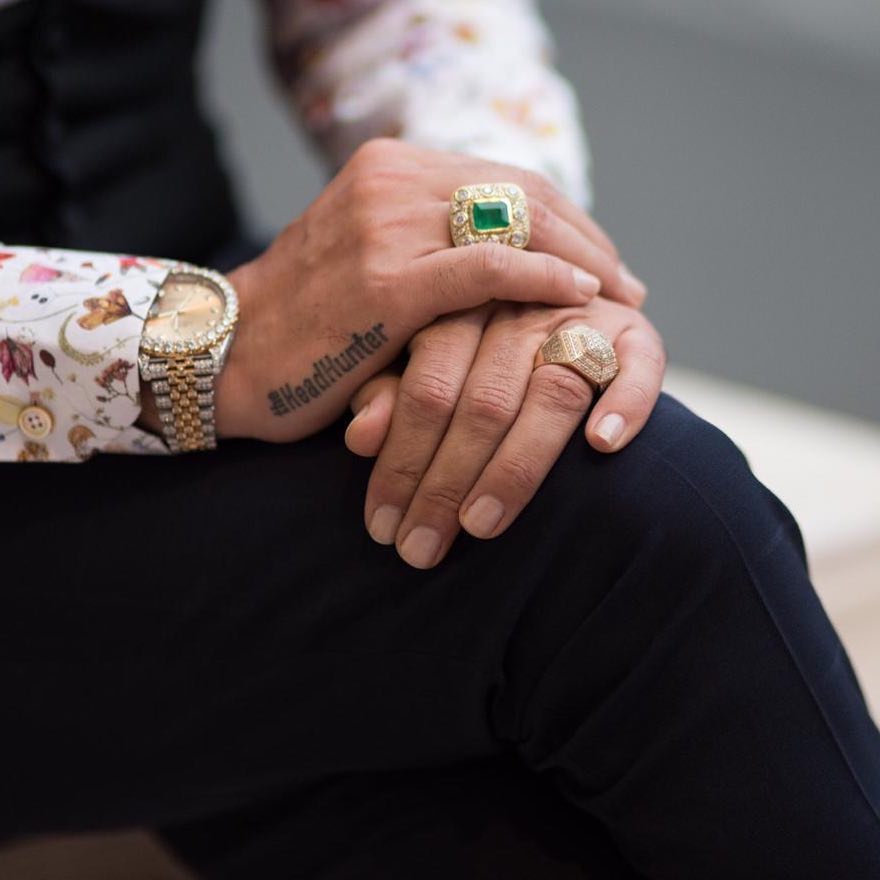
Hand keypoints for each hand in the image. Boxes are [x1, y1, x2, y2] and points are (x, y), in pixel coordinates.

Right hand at [145, 138, 643, 443]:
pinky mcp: (387, 280)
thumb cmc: (303, 326)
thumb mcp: (367, 264)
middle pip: (523, 193)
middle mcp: (391, 180)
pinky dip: (544, 279)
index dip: (565, 219)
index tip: (600, 261)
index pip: (505, 180)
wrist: (227, 357)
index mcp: (389, 169)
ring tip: (618, 296)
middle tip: (624, 283)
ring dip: (581, 259)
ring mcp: (387, 224)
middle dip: (586, 237)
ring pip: (516, 222)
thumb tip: (503, 267)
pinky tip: (583, 296)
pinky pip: (489, 268)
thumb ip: (429, 248)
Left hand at [345, 297, 665, 568]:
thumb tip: (361, 437)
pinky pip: (639, 367)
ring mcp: (582, 320)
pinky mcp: (636, 336)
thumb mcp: (411, 365)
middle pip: (484, 400)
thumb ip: (387, 394)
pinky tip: (602, 447)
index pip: (426, 387)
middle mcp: (520, 310)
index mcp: (459, 308)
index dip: (403, 460)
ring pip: (553, 394)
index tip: (382, 526)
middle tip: (419, 549)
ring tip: (479, 527)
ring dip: (516, 468)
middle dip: (446, 483)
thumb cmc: (467, 355)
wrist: (547, 306)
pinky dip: (625, 405)